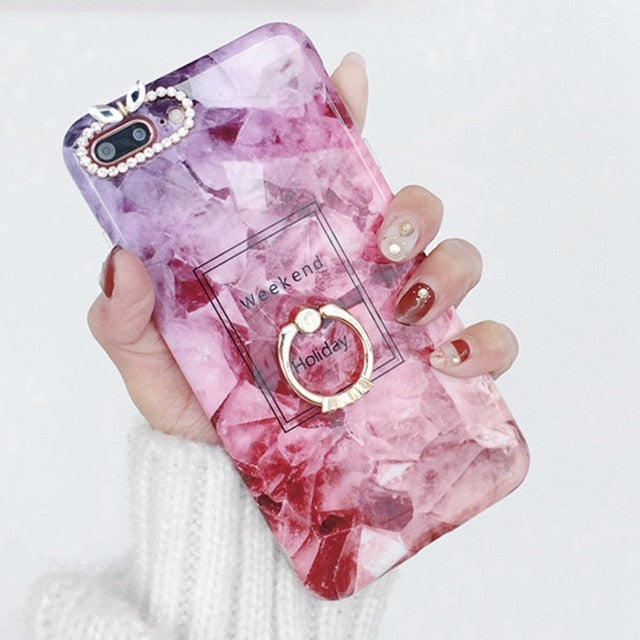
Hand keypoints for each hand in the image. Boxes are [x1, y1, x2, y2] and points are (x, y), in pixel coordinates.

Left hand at [87, 53, 517, 444]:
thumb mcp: (152, 358)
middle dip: (415, 206)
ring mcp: (393, 321)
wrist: (230, 480)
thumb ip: (127, 314)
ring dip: (450, 268)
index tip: (350, 81)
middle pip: (410, 208)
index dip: (344, 117)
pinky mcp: (422, 373)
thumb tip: (125, 263)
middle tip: (385, 239)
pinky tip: (453, 359)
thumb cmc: (197, 411)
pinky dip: (486, 343)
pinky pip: (483, 344)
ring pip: (455, 263)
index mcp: (296, 253)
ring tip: (413, 304)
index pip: (328, 169)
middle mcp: (353, 276)